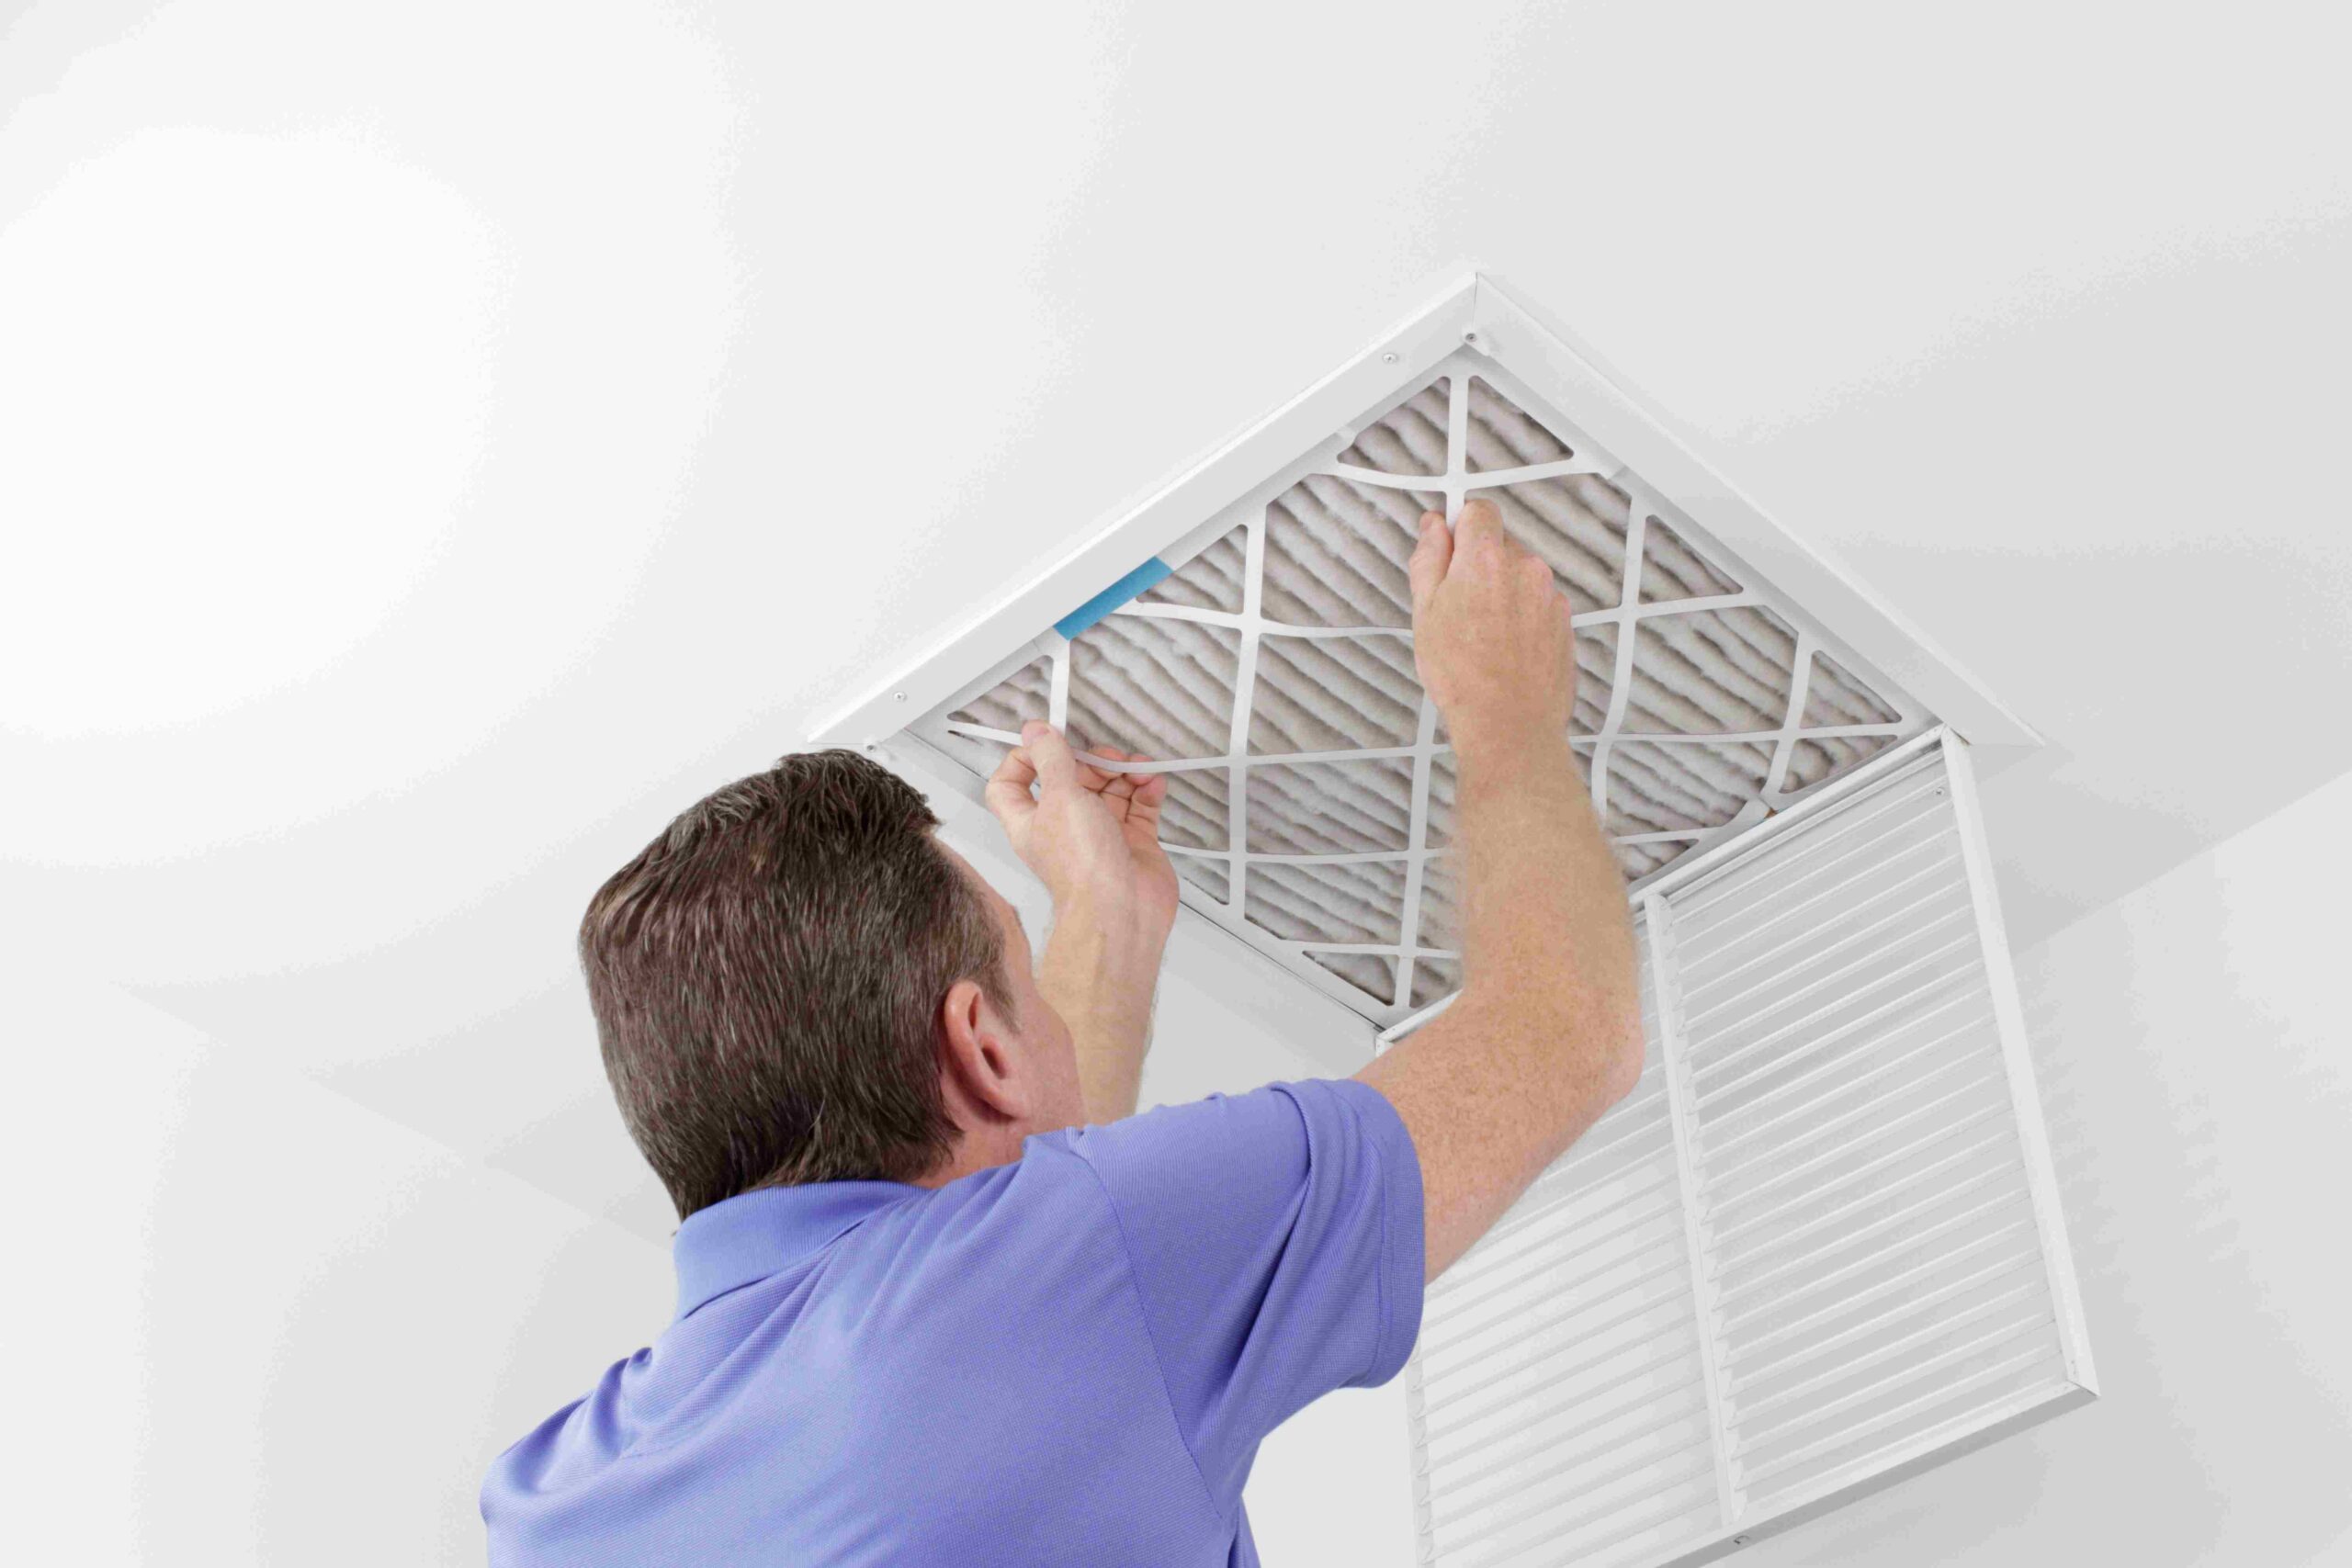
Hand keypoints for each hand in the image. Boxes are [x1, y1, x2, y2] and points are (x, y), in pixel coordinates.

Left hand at [984, 721, 1179, 938]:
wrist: (1122, 911)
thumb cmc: (1082, 867)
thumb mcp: (1059, 797)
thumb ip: (1050, 759)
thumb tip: (1035, 731)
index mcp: (1032, 820)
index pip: (1011, 785)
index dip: (1023, 761)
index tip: (1045, 743)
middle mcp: (1064, 827)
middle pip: (1073, 780)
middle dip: (1093, 761)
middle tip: (1109, 758)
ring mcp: (1100, 836)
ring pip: (1110, 791)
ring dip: (1126, 773)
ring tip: (1138, 770)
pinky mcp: (1132, 844)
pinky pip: (1140, 808)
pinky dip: (1147, 791)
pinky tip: (1152, 784)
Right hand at [1409, 497, 1576, 757]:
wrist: (1509, 725)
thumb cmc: (1462, 675)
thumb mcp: (1424, 612)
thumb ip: (1428, 559)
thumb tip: (1432, 526)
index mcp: (1485, 558)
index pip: (1478, 510)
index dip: (1459, 527)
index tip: (1446, 551)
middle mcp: (1525, 567)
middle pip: (1499, 544)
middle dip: (1477, 565)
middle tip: (1457, 607)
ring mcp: (1550, 594)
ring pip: (1519, 575)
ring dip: (1501, 592)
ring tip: (1482, 635)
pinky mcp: (1564, 620)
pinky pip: (1536, 602)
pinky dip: (1521, 616)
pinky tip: (1504, 647)